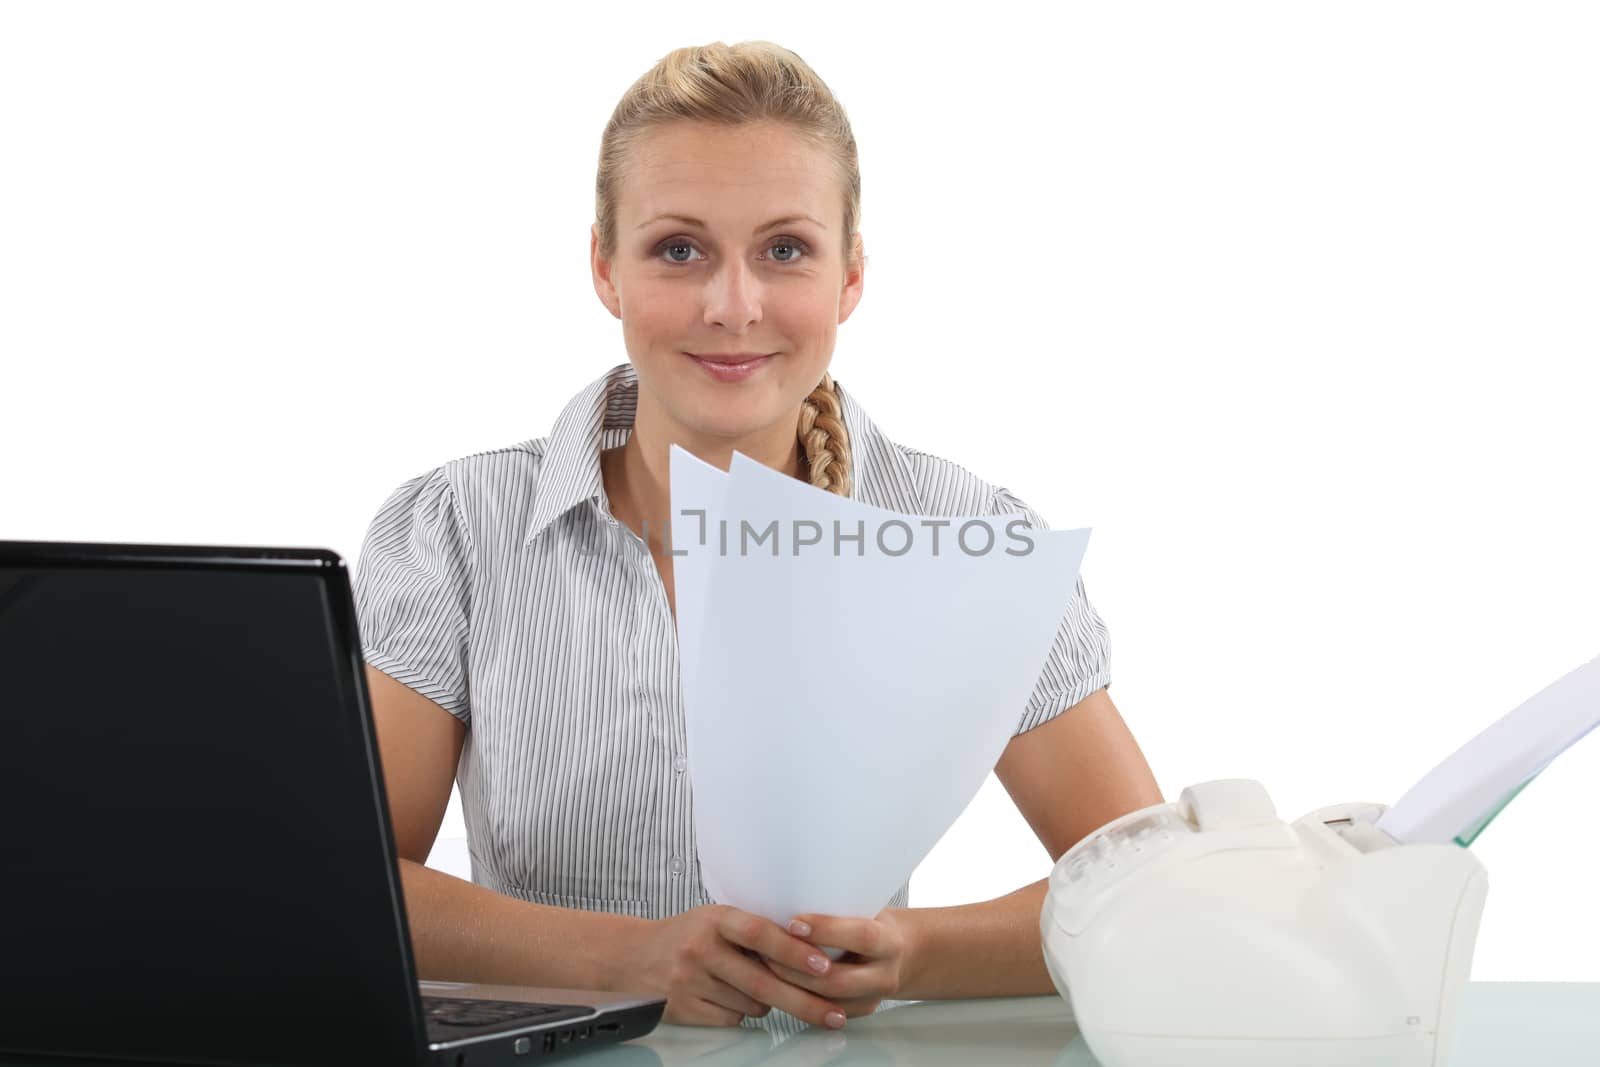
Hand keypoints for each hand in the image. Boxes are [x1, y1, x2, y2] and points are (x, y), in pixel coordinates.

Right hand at [630, 904, 851, 1027]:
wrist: (635, 956)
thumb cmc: (689, 935)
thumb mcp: (718, 919)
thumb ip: (755, 931)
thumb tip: (810, 949)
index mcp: (715, 919)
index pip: (760, 933)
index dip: (794, 950)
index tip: (823, 964)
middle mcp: (700, 949)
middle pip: (762, 982)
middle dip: (803, 1001)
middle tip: (833, 1014)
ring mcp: (690, 981)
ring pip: (751, 1004)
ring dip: (767, 1002)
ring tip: (757, 985)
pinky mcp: (684, 1008)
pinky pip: (731, 1019)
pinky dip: (742, 1013)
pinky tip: (732, 997)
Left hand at [760, 909, 908, 1019]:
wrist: (896, 953)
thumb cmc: (870, 922)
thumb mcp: (864, 908)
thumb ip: (838, 906)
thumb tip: (788, 893)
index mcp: (889, 942)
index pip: (861, 937)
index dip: (827, 931)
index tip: (793, 923)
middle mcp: (885, 975)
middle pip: (839, 980)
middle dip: (798, 967)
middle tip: (767, 950)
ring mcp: (872, 999)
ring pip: (828, 1002)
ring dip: (793, 986)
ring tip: (767, 966)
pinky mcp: (857, 1013)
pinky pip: (824, 1015)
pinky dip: (799, 999)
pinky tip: (778, 983)